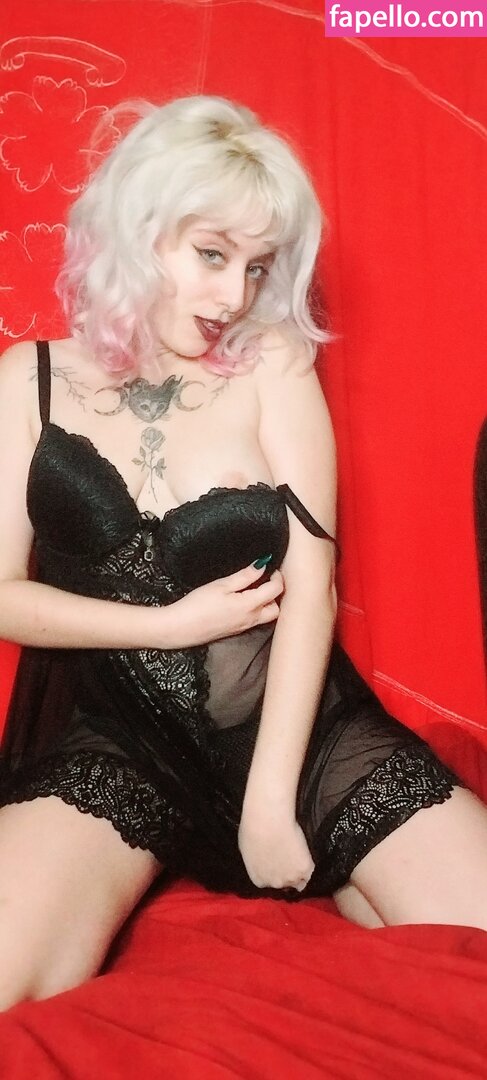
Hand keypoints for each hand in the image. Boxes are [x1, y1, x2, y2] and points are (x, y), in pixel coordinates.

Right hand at [164, 563, 283, 647]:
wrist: (180, 628)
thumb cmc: (197, 606)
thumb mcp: (221, 585)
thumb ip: (245, 576)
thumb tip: (262, 565)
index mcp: (250, 606)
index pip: (276, 590)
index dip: (277, 576)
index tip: (270, 566)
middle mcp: (251, 619)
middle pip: (277, 607)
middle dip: (276, 593)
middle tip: (267, 578)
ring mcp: (244, 627)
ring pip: (267, 616)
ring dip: (267, 602)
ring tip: (256, 588)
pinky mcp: (235, 630)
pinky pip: (255, 620)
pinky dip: (257, 609)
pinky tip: (244, 600)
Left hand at [238, 805, 314, 891]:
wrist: (268, 821)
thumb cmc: (252, 830)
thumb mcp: (247, 850)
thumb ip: (256, 862)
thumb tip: (261, 861)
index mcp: (259, 880)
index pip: (268, 884)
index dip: (274, 874)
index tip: (277, 865)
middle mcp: (275, 883)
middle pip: (284, 885)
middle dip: (286, 874)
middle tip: (289, 860)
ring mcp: (291, 878)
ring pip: (301, 883)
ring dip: (300, 874)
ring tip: (299, 859)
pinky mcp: (305, 869)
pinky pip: (311, 873)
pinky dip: (310, 867)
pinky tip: (307, 857)